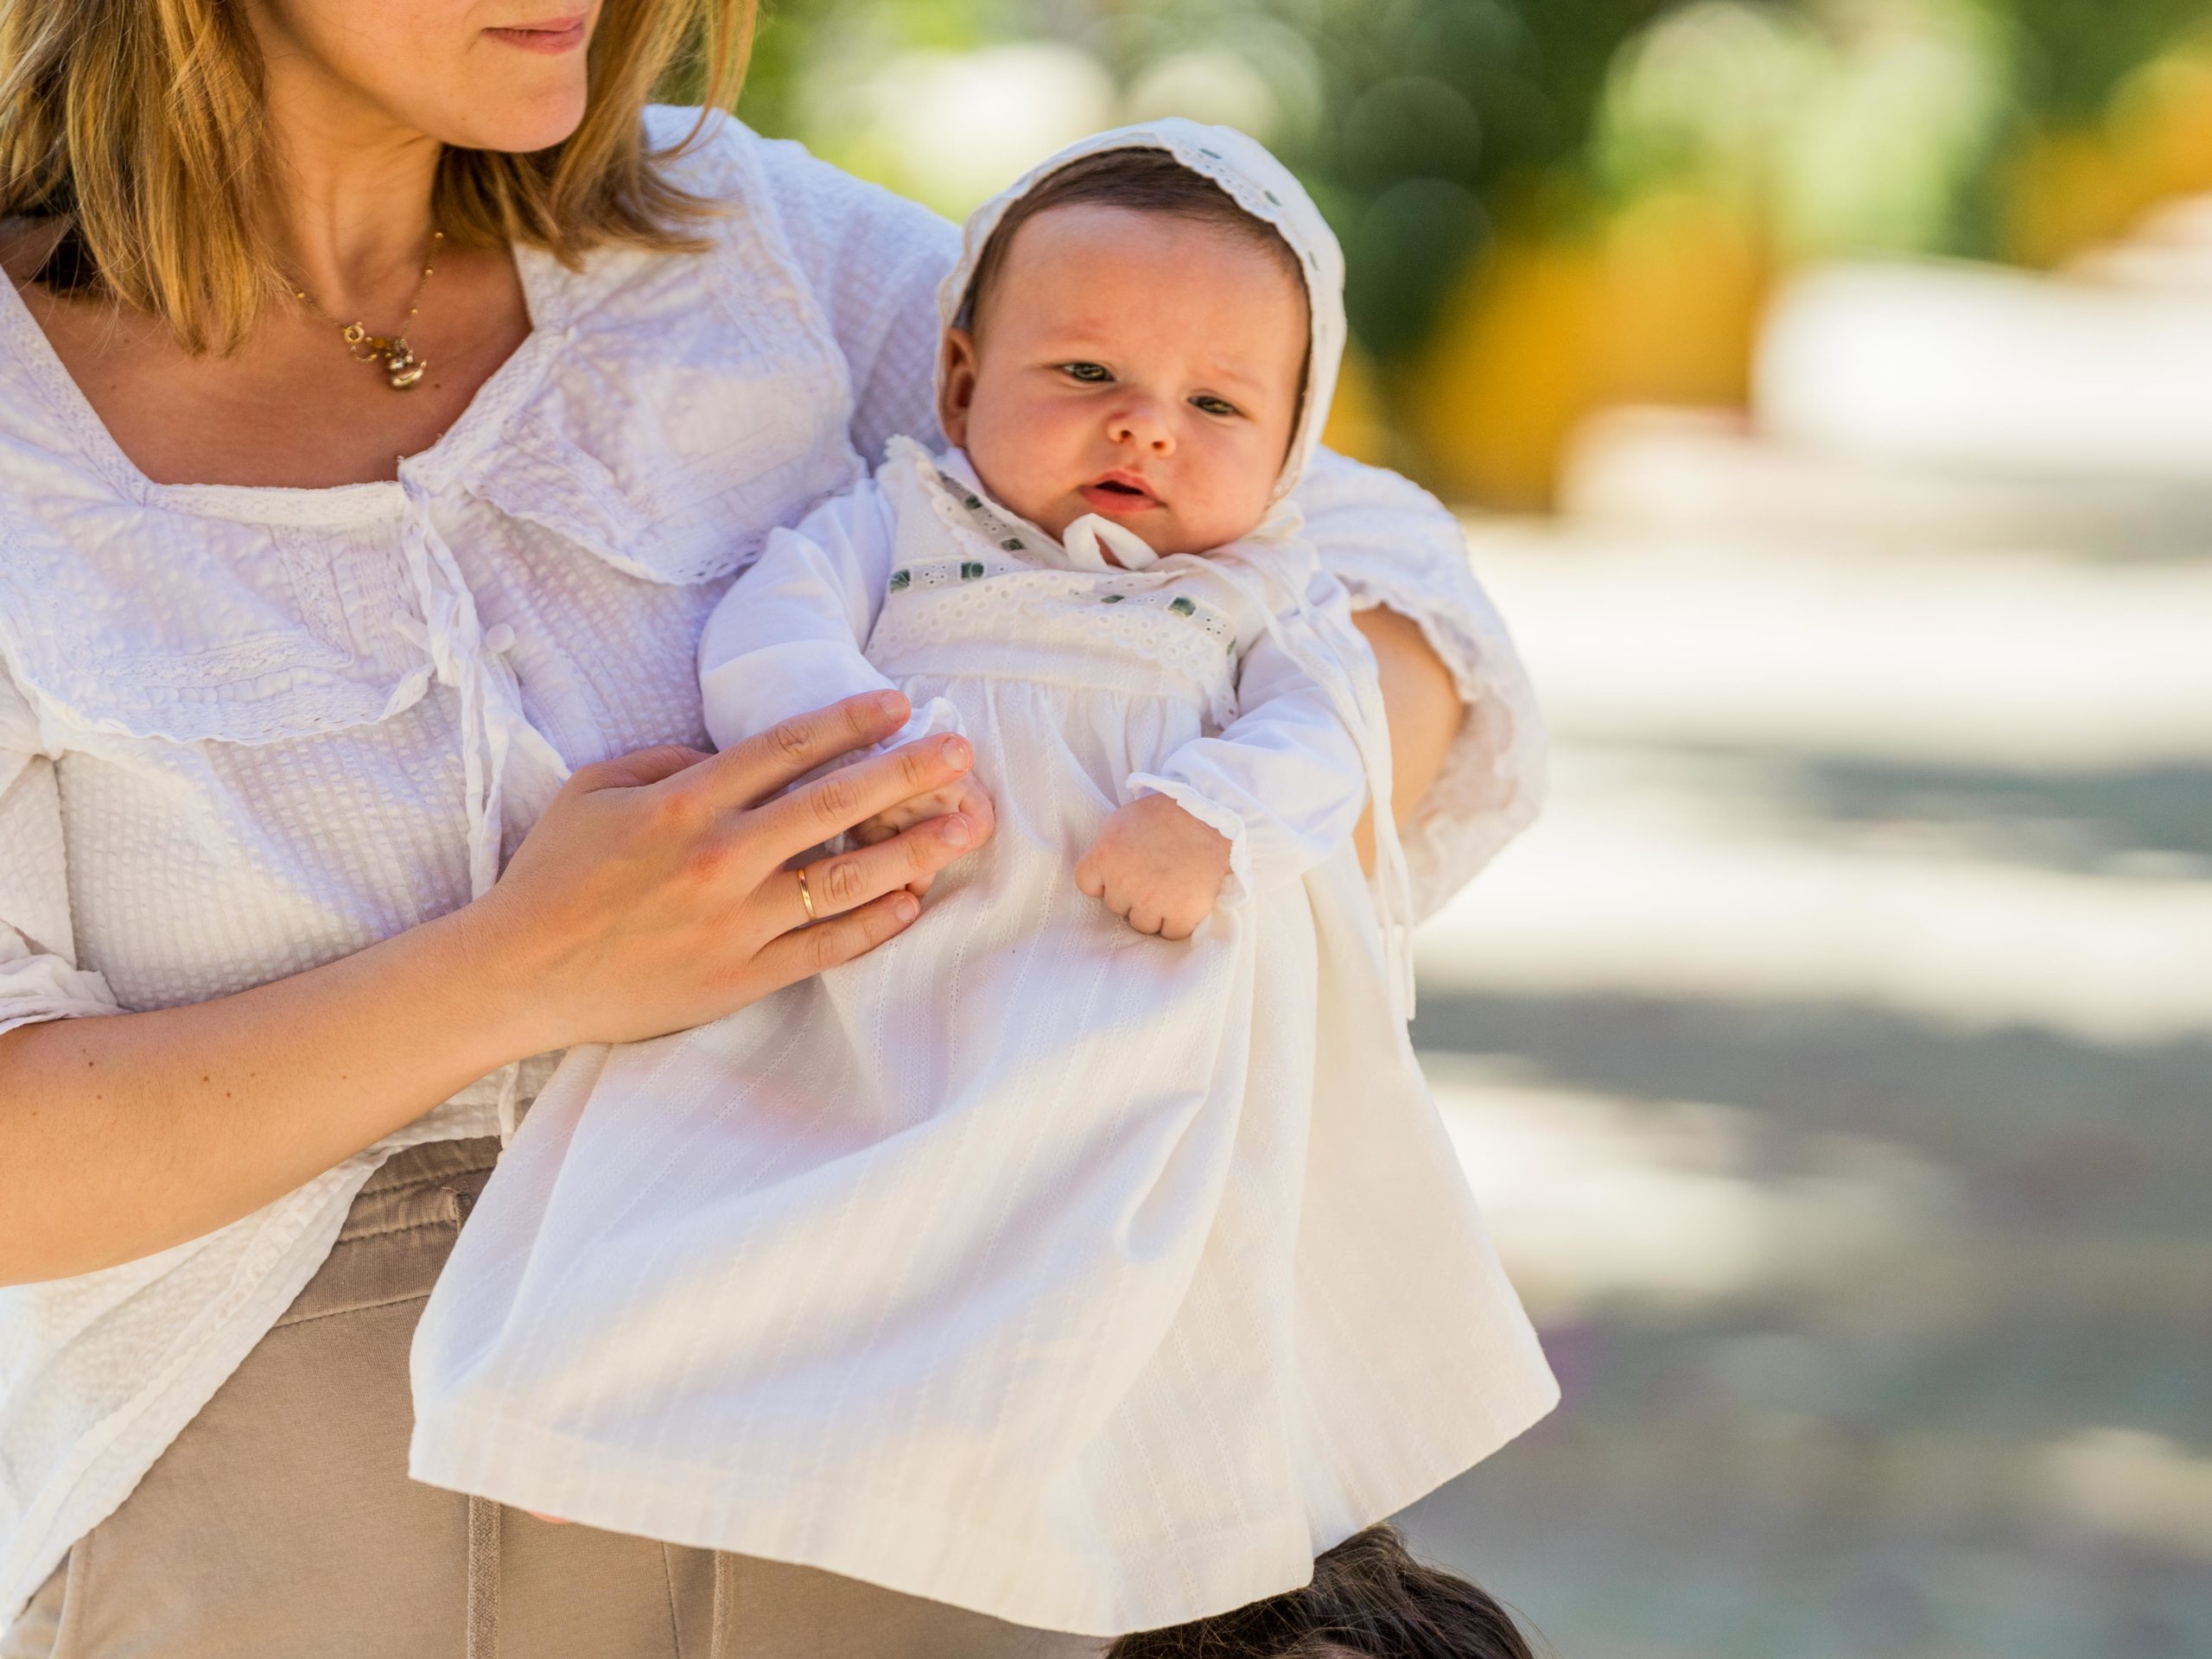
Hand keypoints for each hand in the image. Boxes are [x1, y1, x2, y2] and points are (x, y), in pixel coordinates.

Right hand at [465, 692, 994, 1051]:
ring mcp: (735, 922)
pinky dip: (874, 926)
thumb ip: (665, 760)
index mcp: (683, 804)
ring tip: (965, 829)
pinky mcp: (741, 977)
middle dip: (906, 774)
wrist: (517, 974)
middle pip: (833, 805)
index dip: (849, 721)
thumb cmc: (552, 876)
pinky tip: (914, 903)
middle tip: (962, 753)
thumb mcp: (593, 790)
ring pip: (844, 880)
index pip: (785, 749)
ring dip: (913, 852)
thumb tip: (728, 754)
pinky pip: (824, 948)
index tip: (898, 704)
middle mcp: (719, 858)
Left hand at [1074, 795, 1233, 940]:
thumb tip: (1103, 870)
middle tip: (1152, 876)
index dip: (1103, 881)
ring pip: (1142, 925)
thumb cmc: (1168, 814)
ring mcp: (1153, 901)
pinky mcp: (1183, 913)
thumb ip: (1107, 847)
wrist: (1212, 816)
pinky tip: (1184, 901)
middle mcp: (1125, 882)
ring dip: (1153, 912)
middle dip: (1131, 895)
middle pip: (1116, 907)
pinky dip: (1177, 922)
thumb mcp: (1124, 819)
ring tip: (1169, 889)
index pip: (1087, 884)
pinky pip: (1171, 933)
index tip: (1119, 874)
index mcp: (1105, 856)